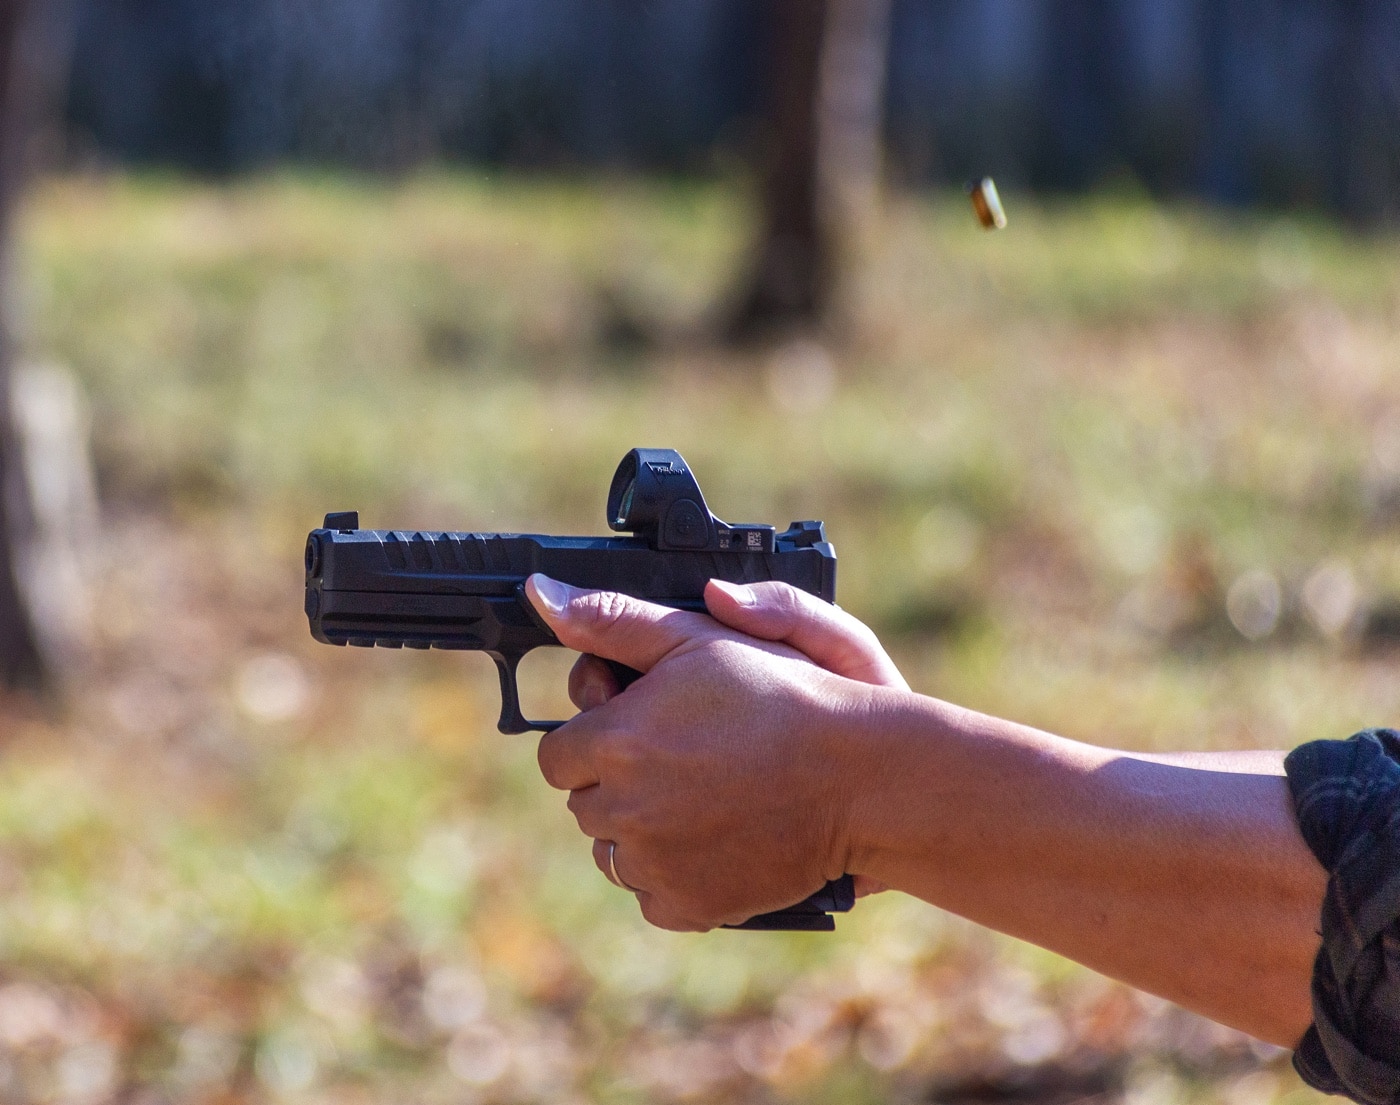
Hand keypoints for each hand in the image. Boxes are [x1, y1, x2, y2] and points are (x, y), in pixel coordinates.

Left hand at [525, 575, 900, 929]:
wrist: (860, 777)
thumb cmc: (784, 696)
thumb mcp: (697, 638)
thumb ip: (613, 620)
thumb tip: (542, 595)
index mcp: (614, 742)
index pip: (558, 754)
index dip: (597, 739)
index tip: (638, 730)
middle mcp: (622, 809)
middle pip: (584, 804)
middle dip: (618, 783)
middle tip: (682, 759)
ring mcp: (654, 864)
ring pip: (613, 854)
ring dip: (641, 831)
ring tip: (701, 798)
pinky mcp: (688, 904)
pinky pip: (652, 897)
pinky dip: (675, 875)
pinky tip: (716, 840)